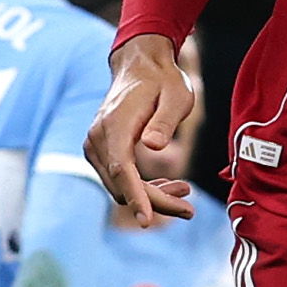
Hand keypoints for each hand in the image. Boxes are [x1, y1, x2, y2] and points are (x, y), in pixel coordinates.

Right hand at [87, 34, 198, 224]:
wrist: (140, 65)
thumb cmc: (163, 80)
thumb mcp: (176, 96)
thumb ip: (165, 121)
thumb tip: (152, 147)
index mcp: (115, 125)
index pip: (121, 170)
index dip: (136, 197)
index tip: (147, 220)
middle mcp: (98, 138)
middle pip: (122, 184)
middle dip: (155, 202)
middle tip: (190, 210)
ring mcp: (96, 145)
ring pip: (120, 186)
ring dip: (151, 196)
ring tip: (185, 192)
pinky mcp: (102, 150)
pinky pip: (119, 178)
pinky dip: (142, 187)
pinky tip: (170, 186)